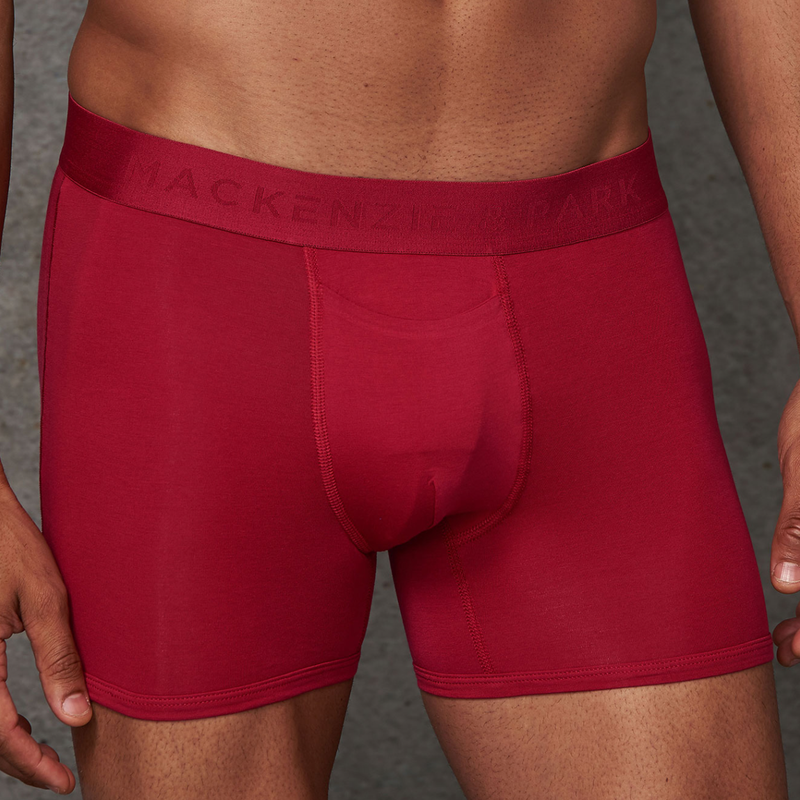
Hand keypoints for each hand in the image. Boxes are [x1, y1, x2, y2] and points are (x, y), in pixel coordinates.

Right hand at [0, 484, 91, 793]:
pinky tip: (19, 719)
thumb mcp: (43, 599)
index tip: (65, 782)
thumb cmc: (10, 546)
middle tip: (57, 773)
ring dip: (2, 744)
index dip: (31, 765)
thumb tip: (79, 717)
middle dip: (17, 761)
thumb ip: (59, 658)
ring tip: (41, 754)